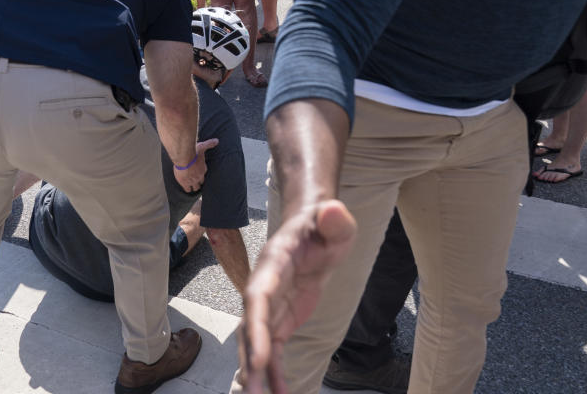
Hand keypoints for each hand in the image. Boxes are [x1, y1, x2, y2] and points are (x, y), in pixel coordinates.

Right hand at [172, 138, 217, 192]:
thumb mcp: (202, 146)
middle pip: (201, 182)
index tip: (199, 171)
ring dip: (194, 186)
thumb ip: (209, 144)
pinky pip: (187, 189)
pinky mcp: (185, 183)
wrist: (184, 158)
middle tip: (196, 180)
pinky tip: (185, 187)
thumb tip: (217, 141)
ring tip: (191, 186)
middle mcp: (199, 176)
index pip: (204, 172)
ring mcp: (192, 181)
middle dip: (199, 181)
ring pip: (195, 187)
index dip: (201, 172)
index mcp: (203, 169)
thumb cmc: (193, 152)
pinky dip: (187, 189)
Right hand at [238, 200, 356, 392]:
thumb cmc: (324, 224)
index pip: (259, 295)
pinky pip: (275, 352)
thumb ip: (335, 218)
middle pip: (251, 326)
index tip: (260, 357)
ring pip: (257, 343)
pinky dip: (276, 374)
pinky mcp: (280, 320)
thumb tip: (333, 211)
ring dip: (257, 373)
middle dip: (251, 360)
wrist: (314, 228)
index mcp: (274, 262)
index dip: (256, 326)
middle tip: (253, 392)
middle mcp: (264, 286)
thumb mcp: (335, 219)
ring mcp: (270, 306)